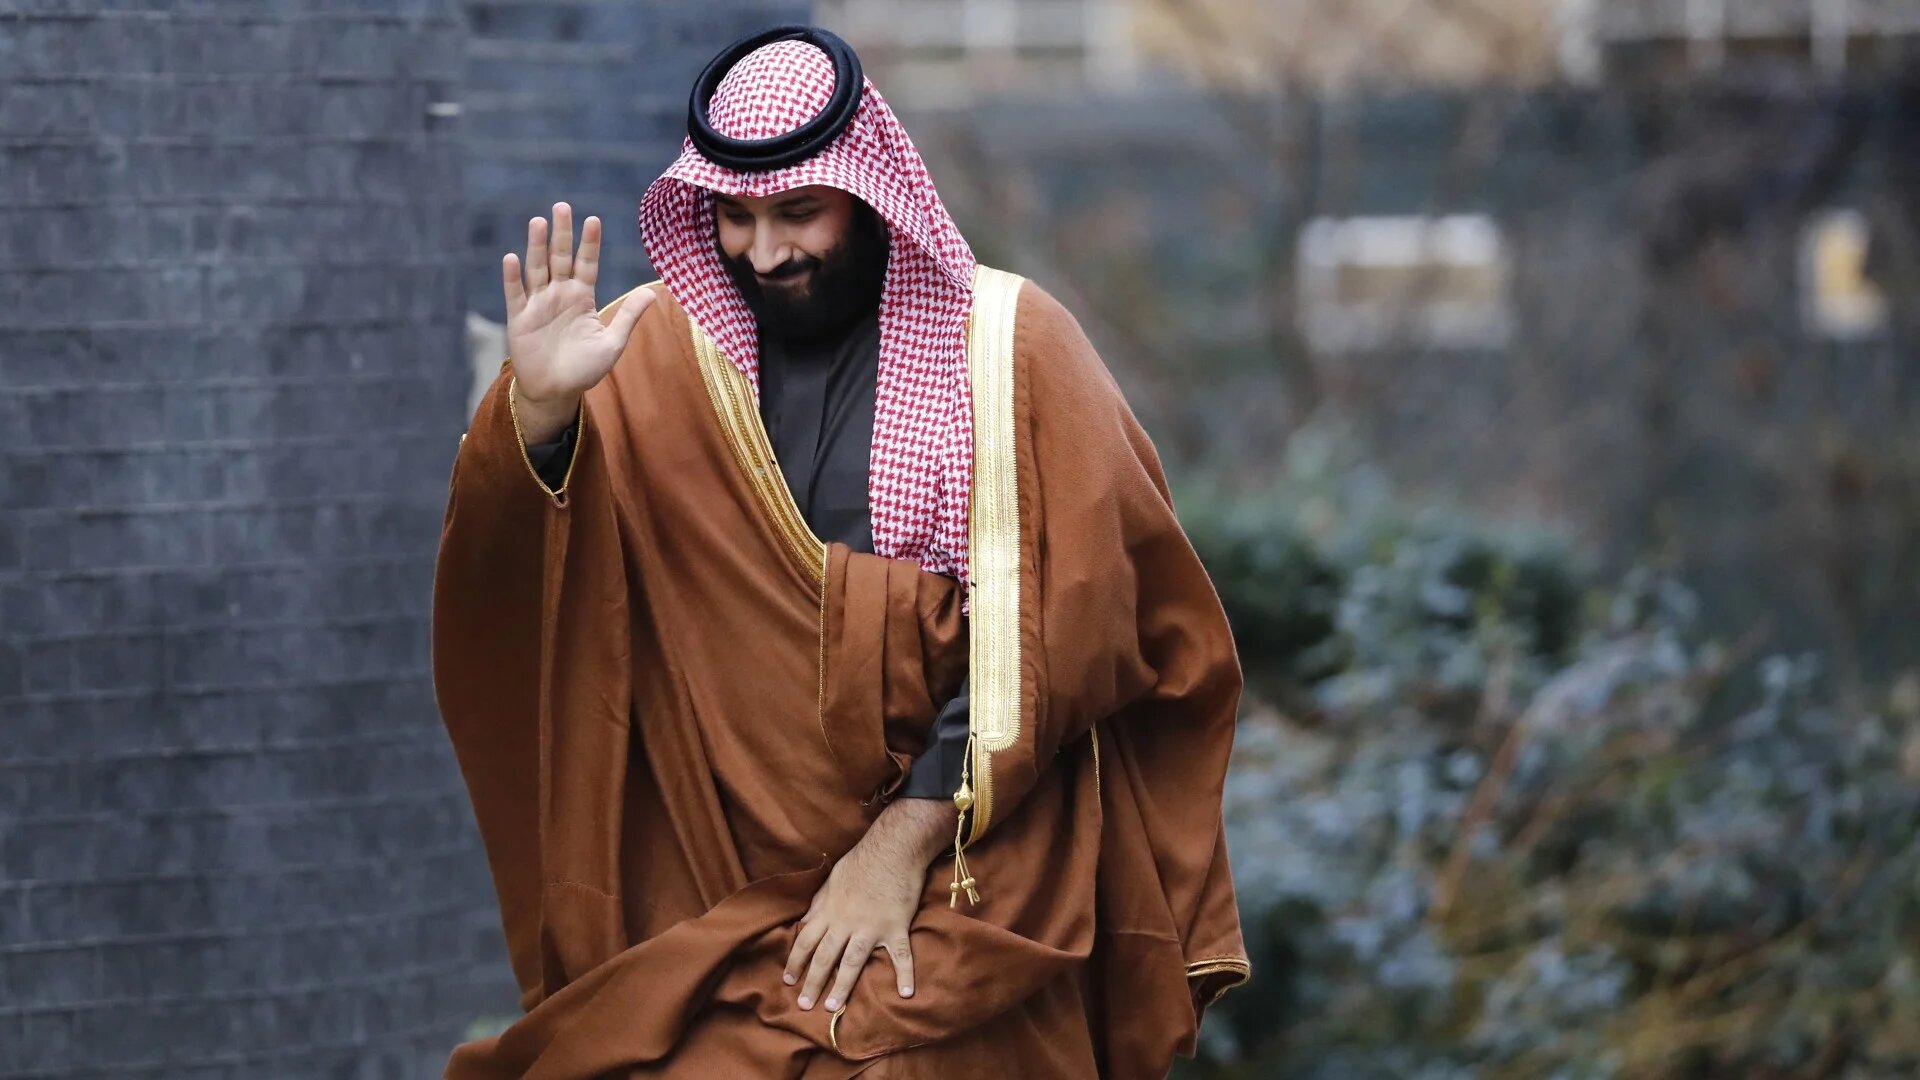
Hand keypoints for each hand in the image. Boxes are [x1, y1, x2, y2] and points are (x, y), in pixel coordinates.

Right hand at [501, 202, 655, 425]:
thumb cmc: (584, 369)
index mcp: (582, 297)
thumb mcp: (612, 343)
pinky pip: (515, 294)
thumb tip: (652, 292)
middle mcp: (559, 294)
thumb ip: (628, 317)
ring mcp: (538, 304)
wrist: (555, 392)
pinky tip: (511, 258)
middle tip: (562, 207)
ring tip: (538, 222)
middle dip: (561, 234)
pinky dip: (512, 278)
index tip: (593, 220)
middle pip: (559, 258)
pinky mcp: (519, 319)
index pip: (587, 263)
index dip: (589, 243)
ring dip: (536, 246)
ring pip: (536, 269)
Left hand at [784, 798, 953, 1012]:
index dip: (795, 962)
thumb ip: (818, 905)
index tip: (788, 980)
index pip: (806, 941)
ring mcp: (872, 927)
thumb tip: (803, 924)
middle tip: (804, 1005)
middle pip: (825, 957)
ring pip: (853, 962)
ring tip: (833, 1006)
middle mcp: (846, 922)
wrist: (893, 848)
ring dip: (842, 986)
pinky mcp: (896, 927)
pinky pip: (900, 956)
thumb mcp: (831, 880)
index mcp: (829, 911)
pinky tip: (905, 994)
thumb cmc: (861, 862)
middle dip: (813, 982)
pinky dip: (904, 975)